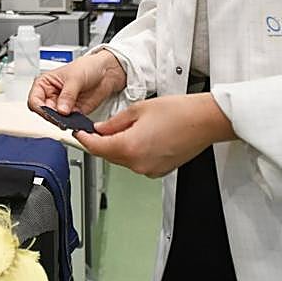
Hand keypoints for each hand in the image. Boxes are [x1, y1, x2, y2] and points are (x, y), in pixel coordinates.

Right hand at [28, 48, 126, 116]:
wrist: (106, 72)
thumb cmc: (88, 67)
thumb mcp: (75, 77)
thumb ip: (68, 95)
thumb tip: (61, 110)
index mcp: (45, 84)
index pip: (34, 100)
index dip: (40, 108)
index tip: (50, 112)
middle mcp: (51, 96)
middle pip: (44, 112)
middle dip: (52, 116)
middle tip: (62, 118)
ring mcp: (62, 105)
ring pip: (55, 120)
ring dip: (62, 122)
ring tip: (71, 119)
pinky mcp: (73, 113)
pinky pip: (69, 123)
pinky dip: (72, 124)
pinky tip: (77, 121)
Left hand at [76, 94, 234, 177]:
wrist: (204, 121)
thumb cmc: (178, 112)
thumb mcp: (138, 109)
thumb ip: (115, 122)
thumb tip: (100, 129)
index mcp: (130, 147)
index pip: (97, 148)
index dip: (83, 140)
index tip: (76, 135)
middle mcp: (138, 163)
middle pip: (108, 155)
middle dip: (100, 143)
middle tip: (93, 130)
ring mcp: (149, 169)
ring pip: (123, 159)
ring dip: (117, 147)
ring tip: (122, 129)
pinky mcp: (158, 170)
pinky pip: (137, 162)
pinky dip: (132, 152)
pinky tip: (138, 137)